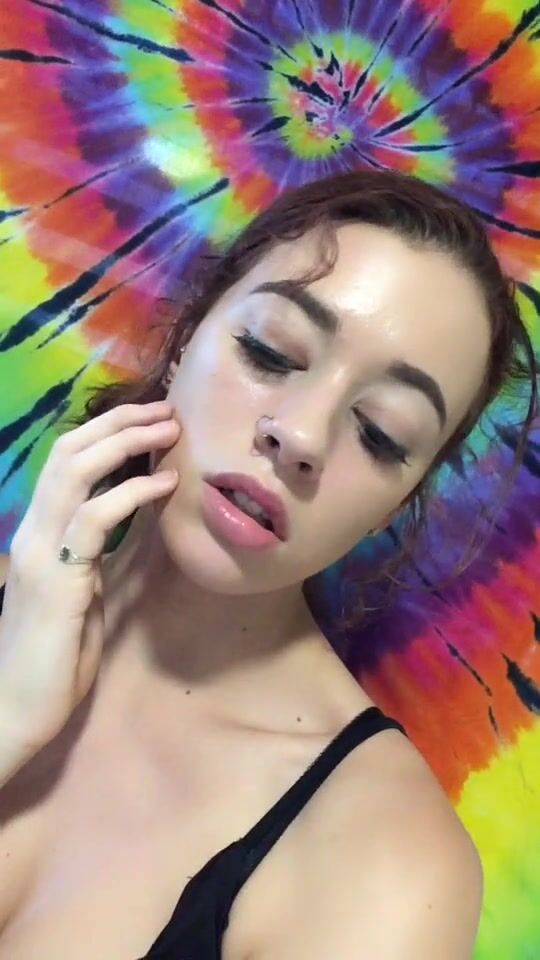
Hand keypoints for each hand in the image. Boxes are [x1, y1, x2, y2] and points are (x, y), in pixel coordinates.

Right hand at [0, 401, 180, 754]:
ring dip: (126, 443)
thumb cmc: (53, 658)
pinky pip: (95, 519)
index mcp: (38, 532)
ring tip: (169, 431)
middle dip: (119, 423)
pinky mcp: (56, 578)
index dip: (106, 431)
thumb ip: (98, 555)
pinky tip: (166, 485)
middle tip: (166, 411)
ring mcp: (39, 551)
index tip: (150, 419)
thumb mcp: (83, 593)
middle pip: (68, 452)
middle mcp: (32, 531)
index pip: (64, 462)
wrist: (15, 710)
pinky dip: (132, 493)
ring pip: (74, 471)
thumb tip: (132, 521)